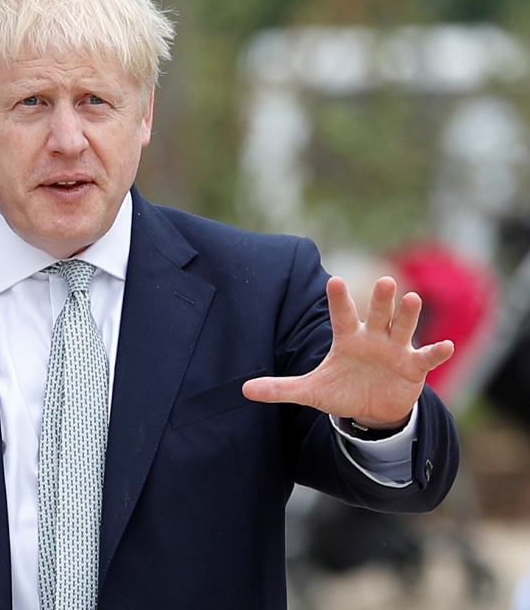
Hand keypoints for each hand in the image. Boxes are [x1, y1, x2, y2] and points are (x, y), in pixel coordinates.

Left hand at [242, 276, 453, 428]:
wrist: (371, 410)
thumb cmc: (342, 390)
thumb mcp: (310, 391)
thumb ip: (280, 388)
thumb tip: (244, 390)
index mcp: (347, 338)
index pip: (341, 315)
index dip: (338, 299)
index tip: (334, 280)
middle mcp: (373, 337)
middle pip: (376, 314)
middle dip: (380, 299)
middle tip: (384, 280)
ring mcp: (395, 350)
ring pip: (402, 327)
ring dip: (408, 315)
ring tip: (412, 299)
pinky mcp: (414, 367)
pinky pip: (426, 357)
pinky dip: (436, 351)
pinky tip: (447, 345)